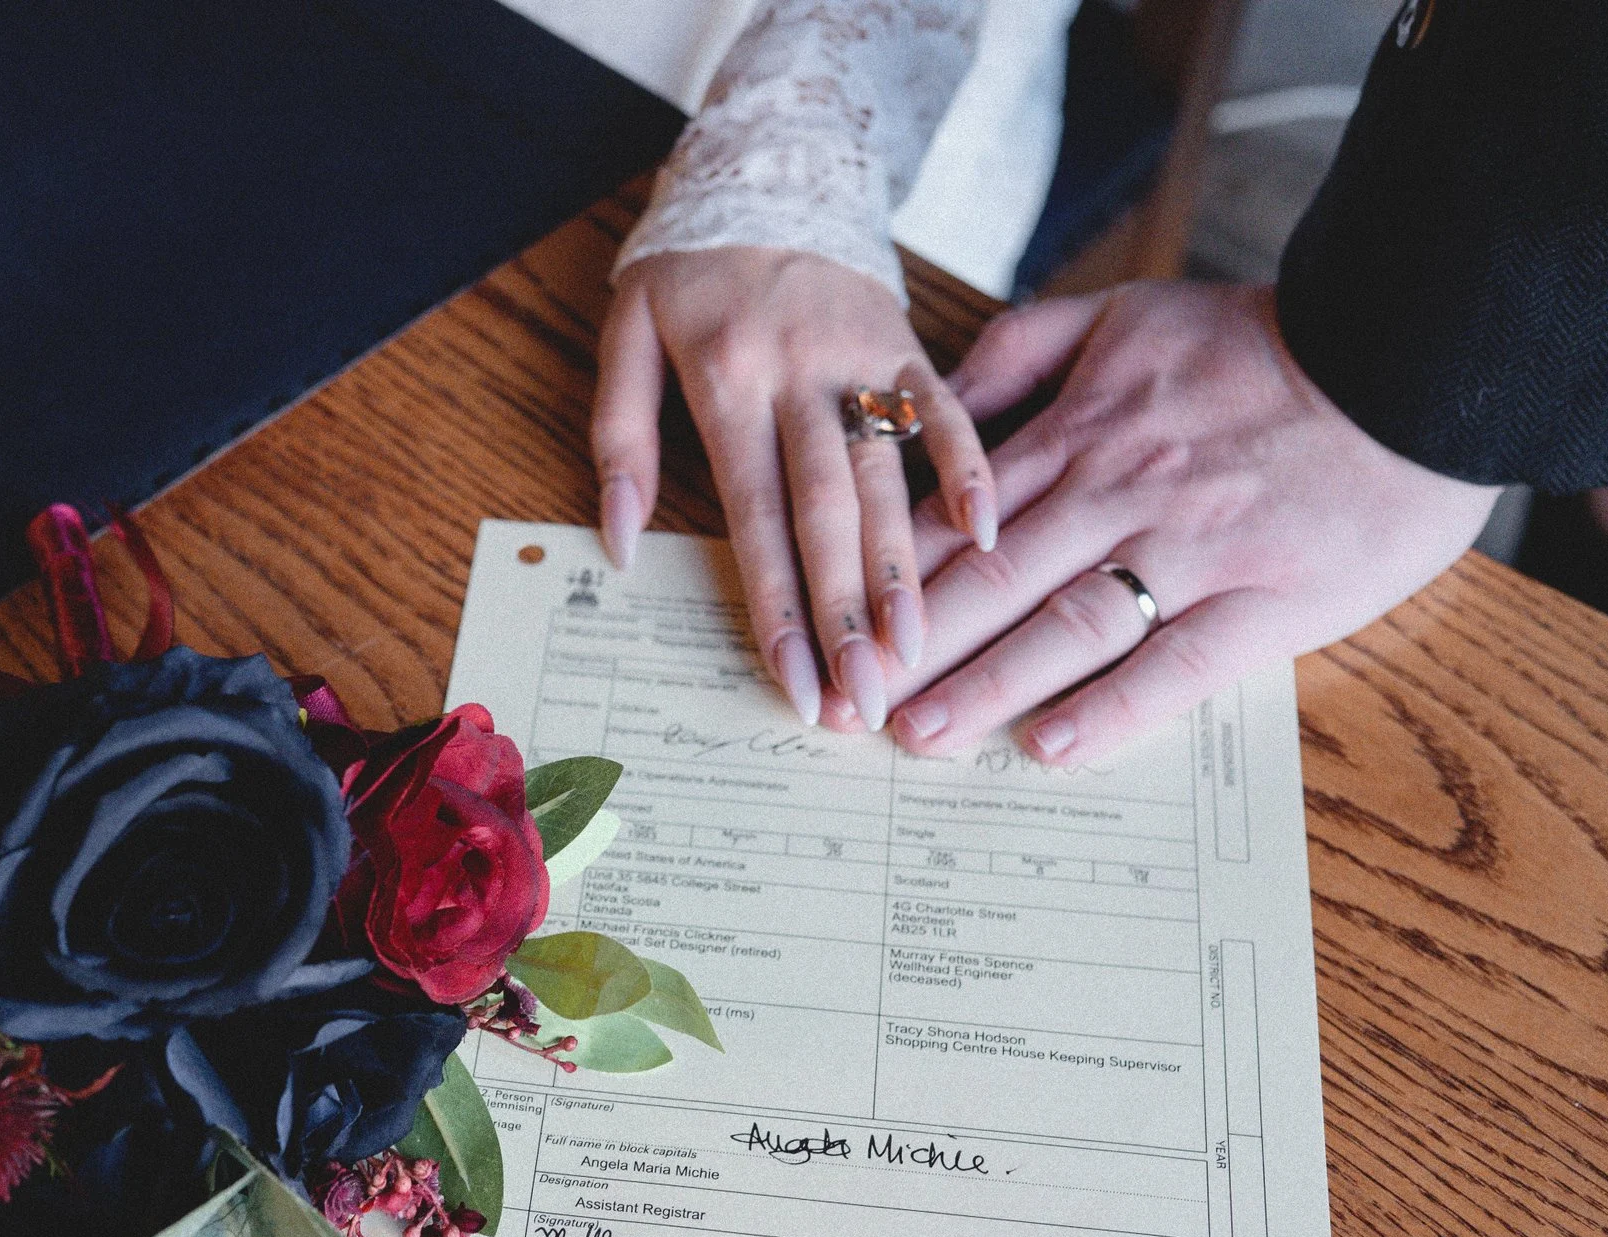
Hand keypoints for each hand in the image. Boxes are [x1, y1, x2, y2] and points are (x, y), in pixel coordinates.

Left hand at [594, 247, 997, 730]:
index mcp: (727, 382)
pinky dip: (971, 467)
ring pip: (888, 478)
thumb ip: (618, 440)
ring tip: (918, 651)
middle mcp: (800, 376)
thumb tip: (620, 544)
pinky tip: (989, 534)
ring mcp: (863, 359)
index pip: (754, 518)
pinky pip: (949, 407)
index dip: (776, 608)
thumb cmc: (686, 267)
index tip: (795, 683)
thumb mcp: (623, 336)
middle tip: (866, 700)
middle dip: (845, 615)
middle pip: (827, 515)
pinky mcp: (909, 341)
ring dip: (905, 570)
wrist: (767, 165)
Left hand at [886, 282, 1500, 763]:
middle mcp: (1120, 495)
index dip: (886, 580)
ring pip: (1066, 625)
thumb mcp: (1127, 313)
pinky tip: (1056, 746)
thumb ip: (1025, 349)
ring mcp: (1193, 551)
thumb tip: (940, 398)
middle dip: (910, 653)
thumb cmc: (1266, 341)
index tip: (835, 629)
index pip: (957, 519)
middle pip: (991, 583)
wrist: (1412, 349)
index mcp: (1080, 433)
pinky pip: (1180, 662)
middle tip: (845, 709)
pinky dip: (1115, 707)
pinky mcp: (1267, 599)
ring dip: (986, 686)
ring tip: (920, 737)